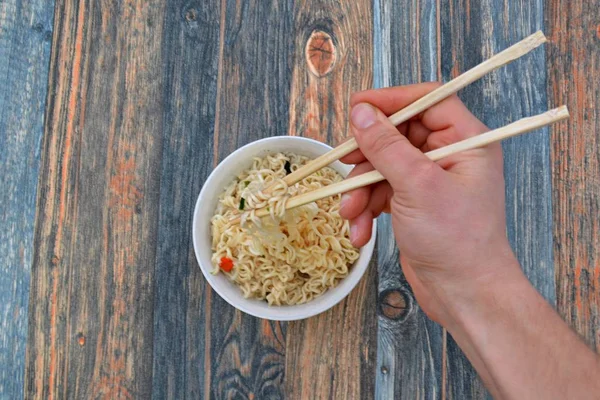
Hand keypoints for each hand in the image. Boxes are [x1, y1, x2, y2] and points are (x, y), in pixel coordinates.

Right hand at [340, 83, 520, 324]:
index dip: (392, 100)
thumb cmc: (455, 240)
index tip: (358, 107)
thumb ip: (386, 146)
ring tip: (351, 213)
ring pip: (383, 167)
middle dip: (368, 157)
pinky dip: (367, 209)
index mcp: (466, 141)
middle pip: (397, 135)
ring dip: (361, 190)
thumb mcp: (417, 186)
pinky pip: (382, 192)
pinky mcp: (414, 203)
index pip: (427, 101)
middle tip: (345, 164)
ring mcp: (430, 181)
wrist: (463, 294)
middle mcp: (449, 156)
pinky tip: (360, 231)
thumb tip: (361, 113)